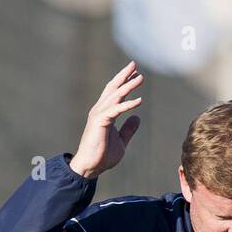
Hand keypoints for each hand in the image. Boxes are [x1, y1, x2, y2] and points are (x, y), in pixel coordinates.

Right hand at [68, 61, 143, 179]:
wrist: (90, 167)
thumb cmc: (102, 155)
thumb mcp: (121, 141)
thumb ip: (128, 129)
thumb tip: (137, 118)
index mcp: (105, 113)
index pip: (115, 93)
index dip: (125, 82)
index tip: (135, 73)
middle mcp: (100, 110)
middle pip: (113, 88)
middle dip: (124, 76)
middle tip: (134, 65)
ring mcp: (99, 114)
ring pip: (116, 95)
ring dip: (129, 86)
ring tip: (140, 78)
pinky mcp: (100, 121)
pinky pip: (116, 110)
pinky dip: (128, 105)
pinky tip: (139, 101)